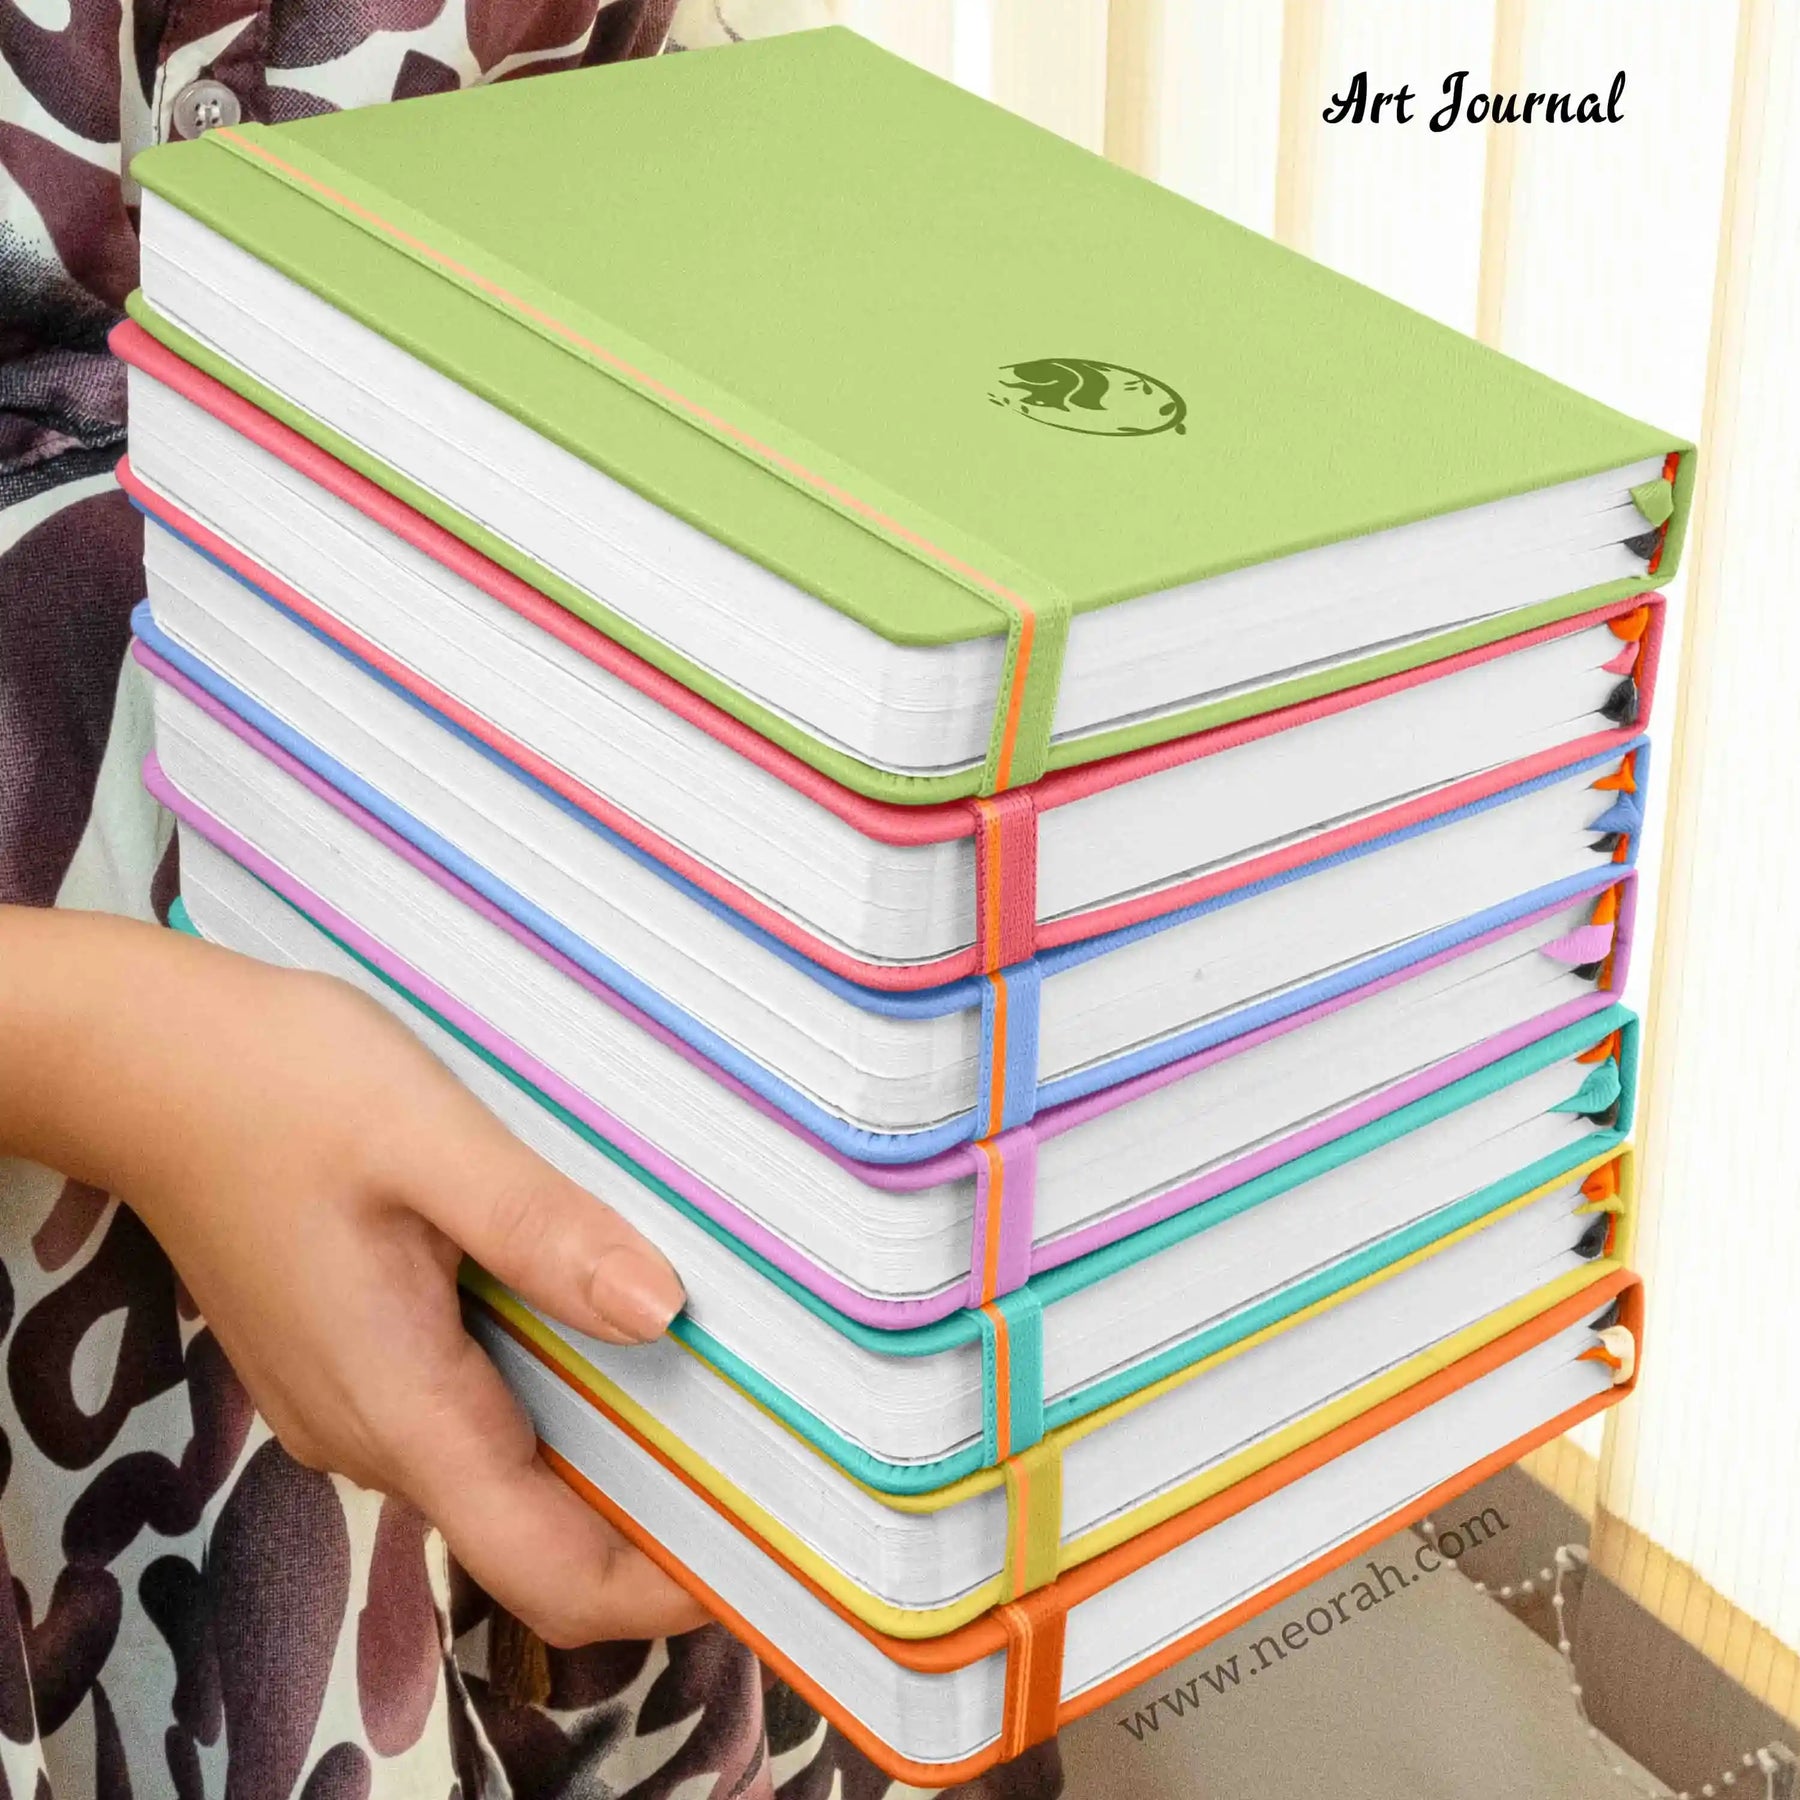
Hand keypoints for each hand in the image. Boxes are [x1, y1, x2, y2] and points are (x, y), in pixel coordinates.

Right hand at [0, 904, 705, 1646]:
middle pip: (534, 1536)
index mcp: (398, 1404)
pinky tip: (599, 1323)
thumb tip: (662, 1313)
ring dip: (601, 1455)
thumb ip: (544, 1233)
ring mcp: (351, 1400)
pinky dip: (546, 1402)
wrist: (149, 1066)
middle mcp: (370, 1431)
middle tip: (764, 1447)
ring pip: (501, 1475)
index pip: (544, 1570)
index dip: (654, 1590)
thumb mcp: (430, 1141)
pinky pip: (466, 1417)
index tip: (753, 1550)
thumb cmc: (281, 1089)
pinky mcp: (347, 1357)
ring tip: (706, 1381)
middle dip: (650, 1519)